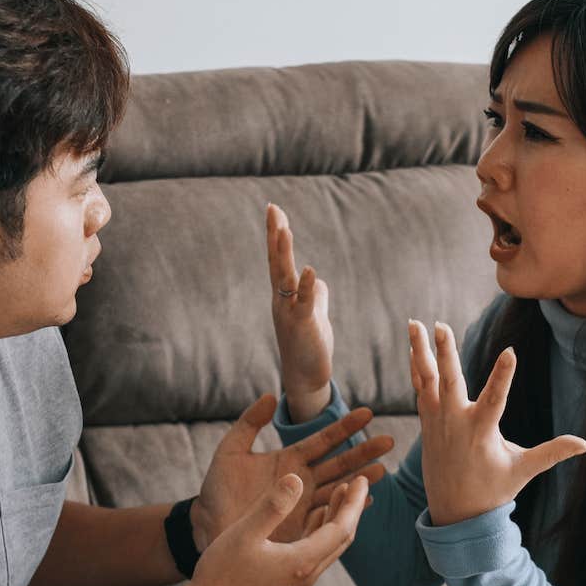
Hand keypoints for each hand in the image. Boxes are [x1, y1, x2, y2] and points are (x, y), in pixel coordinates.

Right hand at [185, 474, 368, 585]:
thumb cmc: (221, 575)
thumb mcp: (244, 533)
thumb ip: (272, 506)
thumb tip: (297, 478)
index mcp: (302, 562)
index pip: (341, 528)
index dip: (354, 502)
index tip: (362, 479)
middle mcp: (307, 575)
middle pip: (342, 539)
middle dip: (352, 509)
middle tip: (359, 481)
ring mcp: (298, 582)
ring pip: (329, 547)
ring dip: (337, 519)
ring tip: (340, 492)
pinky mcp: (287, 584)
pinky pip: (315, 554)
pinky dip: (321, 531)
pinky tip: (314, 518)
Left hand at [192, 394, 392, 547]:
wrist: (206, 526)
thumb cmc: (217, 490)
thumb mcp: (230, 451)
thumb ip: (249, 423)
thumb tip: (272, 397)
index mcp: (289, 459)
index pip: (323, 439)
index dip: (345, 427)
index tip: (368, 413)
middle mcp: (302, 480)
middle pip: (339, 463)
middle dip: (364, 452)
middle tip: (389, 441)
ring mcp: (303, 504)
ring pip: (339, 489)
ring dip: (361, 480)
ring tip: (382, 471)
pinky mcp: (301, 527)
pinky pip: (329, 516)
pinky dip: (347, 510)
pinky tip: (364, 503)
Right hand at [266, 203, 333, 421]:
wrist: (305, 377)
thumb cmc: (308, 346)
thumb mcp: (313, 314)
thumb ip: (313, 294)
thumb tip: (313, 278)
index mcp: (285, 295)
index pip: (279, 259)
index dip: (277, 234)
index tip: (274, 209)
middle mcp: (282, 300)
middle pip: (276, 261)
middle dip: (275, 234)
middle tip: (272, 208)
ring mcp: (290, 312)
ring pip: (285, 278)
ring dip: (284, 254)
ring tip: (284, 229)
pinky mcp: (303, 326)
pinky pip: (304, 303)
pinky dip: (306, 286)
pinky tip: (308, 269)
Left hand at [408, 319, 585, 524]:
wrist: (454, 513)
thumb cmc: (492, 491)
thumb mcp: (523, 471)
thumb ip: (552, 452)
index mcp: (481, 432)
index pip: (495, 399)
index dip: (503, 376)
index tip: (511, 352)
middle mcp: (455, 422)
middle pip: (449, 381)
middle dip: (445, 352)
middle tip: (438, 325)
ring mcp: (437, 421)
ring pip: (426, 380)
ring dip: (420, 351)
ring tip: (414, 322)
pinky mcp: (427, 423)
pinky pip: (420, 389)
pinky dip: (416, 369)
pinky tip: (413, 348)